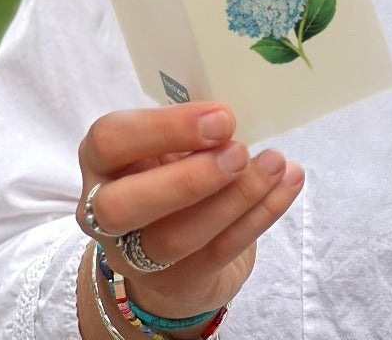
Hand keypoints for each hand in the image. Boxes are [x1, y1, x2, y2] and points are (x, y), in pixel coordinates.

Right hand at [75, 101, 303, 321]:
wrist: (174, 259)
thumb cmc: (173, 175)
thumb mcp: (169, 145)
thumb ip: (190, 128)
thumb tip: (236, 109)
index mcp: (103, 162)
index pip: (110, 140)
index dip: (163, 128)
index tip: (221, 118)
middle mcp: (104, 213)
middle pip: (122, 206)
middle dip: (187, 178)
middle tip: (240, 152)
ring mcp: (137, 256)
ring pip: (175, 237)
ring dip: (235, 197)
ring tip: (276, 164)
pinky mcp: (180, 281)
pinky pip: (220, 250)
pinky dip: (262, 214)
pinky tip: (288, 183)